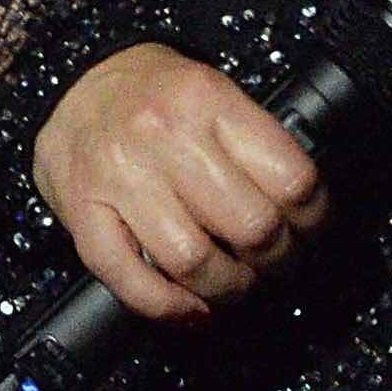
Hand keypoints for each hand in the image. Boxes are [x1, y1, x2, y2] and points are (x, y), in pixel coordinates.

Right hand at [30, 42, 328, 326]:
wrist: (76, 82)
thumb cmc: (155, 96)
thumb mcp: (215, 94)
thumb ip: (256, 145)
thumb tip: (306, 215)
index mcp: (205, 98)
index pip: (292, 180)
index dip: (315, 222)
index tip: (310, 232)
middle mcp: (160, 133)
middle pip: (252, 228)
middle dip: (277, 262)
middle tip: (276, 263)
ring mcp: (116, 173)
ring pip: (195, 262)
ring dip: (228, 289)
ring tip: (234, 283)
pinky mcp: (80, 209)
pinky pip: (128, 277)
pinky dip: (167, 307)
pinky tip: (190, 308)